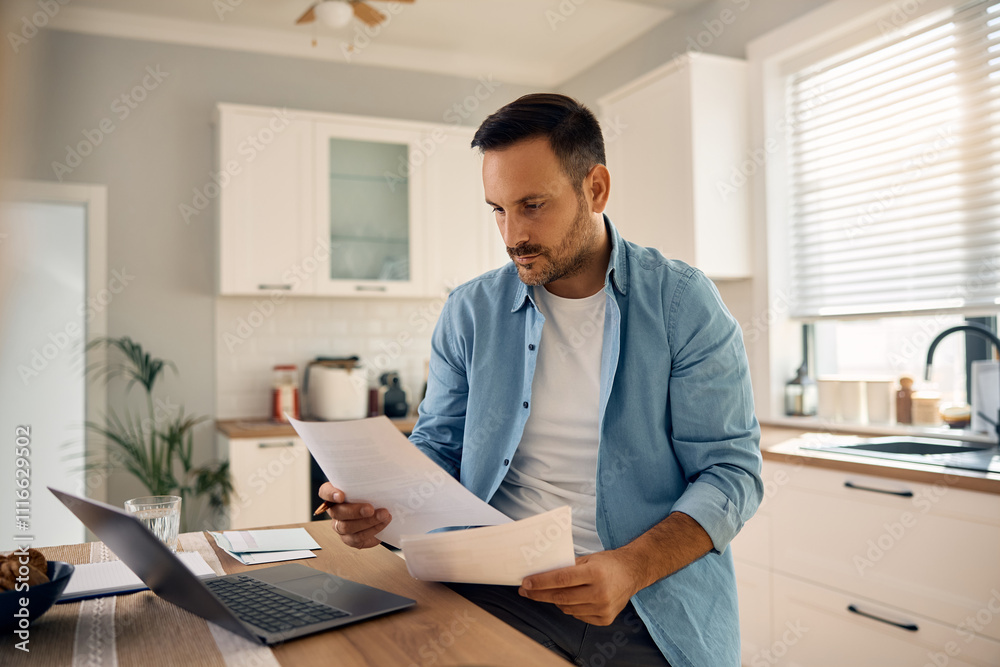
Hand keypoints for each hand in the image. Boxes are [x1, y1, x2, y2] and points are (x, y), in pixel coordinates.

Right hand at [318, 482, 390, 548]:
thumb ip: (371, 478)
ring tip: (384, 516)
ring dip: (367, 522)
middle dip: (355, 511)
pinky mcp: (351, 539)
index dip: (330, 494)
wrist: (382, 511)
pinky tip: (383, 524)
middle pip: (337, 513)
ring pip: (347, 528)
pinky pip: (357, 539)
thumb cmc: (374, 493)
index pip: (325, 492)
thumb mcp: (371, 483)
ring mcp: (341, 526)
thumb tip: (384, 470)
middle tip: (370, 509)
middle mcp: (335, 511)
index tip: (341, 495)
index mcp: (336, 494)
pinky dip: (372, 532)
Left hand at [518, 550, 640, 625]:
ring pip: (567, 608)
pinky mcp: (605, 619)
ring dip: (553, 600)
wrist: (633, 572)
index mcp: (596, 573)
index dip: (541, 581)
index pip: (562, 579)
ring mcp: (604, 608)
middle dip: (539, 594)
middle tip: (525, 590)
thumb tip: (540, 573)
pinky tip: (567, 599)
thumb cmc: (607, 563)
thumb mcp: (588, 558)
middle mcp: (600, 593)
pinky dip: (569, 607)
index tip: (526, 582)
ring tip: (546, 592)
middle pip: (561, 596)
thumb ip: (567, 566)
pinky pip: (577, 615)